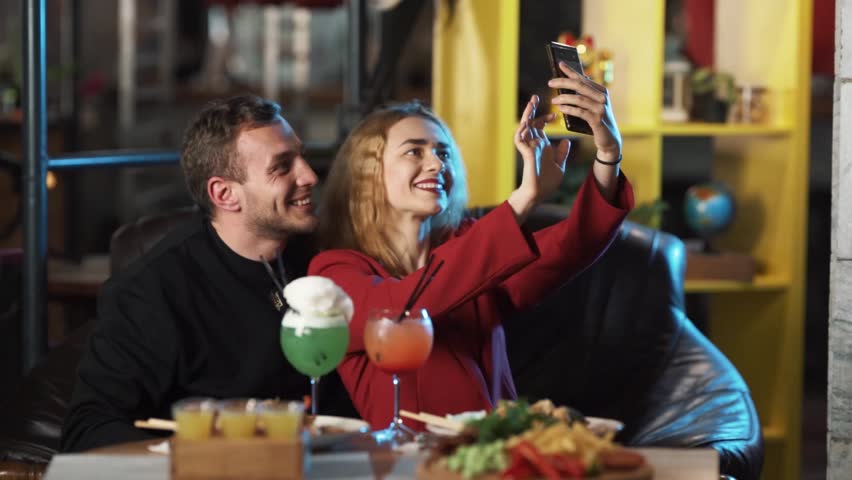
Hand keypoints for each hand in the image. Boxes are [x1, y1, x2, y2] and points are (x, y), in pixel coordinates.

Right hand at [508, 95, 570, 222]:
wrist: (539, 194)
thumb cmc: (547, 183)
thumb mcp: (559, 165)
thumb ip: (561, 153)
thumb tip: (566, 141)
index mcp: (542, 146)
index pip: (541, 127)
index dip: (546, 118)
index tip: (555, 115)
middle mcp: (533, 145)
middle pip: (531, 123)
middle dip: (533, 110)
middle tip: (536, 97)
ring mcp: (528, 148)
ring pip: (524, 128)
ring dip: (526, 115)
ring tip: (530, 103)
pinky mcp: (525, 154)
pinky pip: (520, 139)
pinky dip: (522, 130)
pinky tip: (525, 121)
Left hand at [549, 62, 621, 161]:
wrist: (610, 140)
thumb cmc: (598, 122)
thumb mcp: (593, 106)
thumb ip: (585, 95)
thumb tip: (571, 83)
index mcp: (601, 91)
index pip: (583, 78)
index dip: (571, 71)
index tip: (560, 64)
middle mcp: (602, 97)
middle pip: (580, 85)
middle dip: (563, 82)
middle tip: (550, 83)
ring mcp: (601, 108)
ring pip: (578, 99)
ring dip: (564, 98)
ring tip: (553, 100)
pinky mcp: (597, 120)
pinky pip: (580, 112)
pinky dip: (569, 109)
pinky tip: (560, 108)